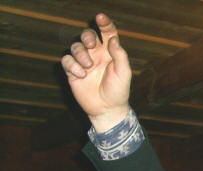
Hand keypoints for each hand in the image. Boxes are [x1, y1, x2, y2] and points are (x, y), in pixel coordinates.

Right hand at [60, 13, 130, 131]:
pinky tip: (81, 75)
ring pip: (75, 46)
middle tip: (92, 45)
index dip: (104, 23)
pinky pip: (67, 60)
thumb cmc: (118, 91)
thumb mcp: (124, 73)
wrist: (107, 109)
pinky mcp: (73, 72)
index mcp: (110, 53)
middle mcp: (96, 55)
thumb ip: (120, 55)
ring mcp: (84, 63)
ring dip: (81, 54)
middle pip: (87, 36)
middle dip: (87, 36)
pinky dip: (72, 65)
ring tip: (88, 67)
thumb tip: (113, 39)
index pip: (107, 33)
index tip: (100, 17)